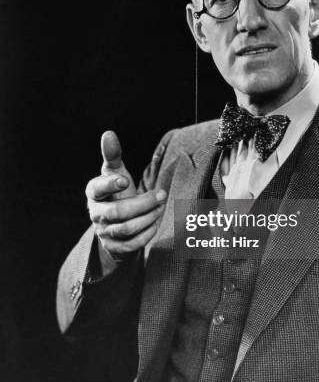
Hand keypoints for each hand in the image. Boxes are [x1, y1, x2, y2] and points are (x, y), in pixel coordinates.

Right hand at [86, 131, 166, 269]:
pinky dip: (148, 232)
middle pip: (118, 212)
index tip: (125, 179)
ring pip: (127, 229)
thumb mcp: (116, 173)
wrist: (118, 224)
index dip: (110, 184)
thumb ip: (113, 155)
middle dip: (143, 203)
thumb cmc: (118, 192)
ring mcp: (103, 233)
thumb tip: (108, 133)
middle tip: (162, 194)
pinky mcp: (115, 248)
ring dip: (149, 217)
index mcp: (94, 192)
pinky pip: (134, 244)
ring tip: (161, 206)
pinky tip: (155, 221)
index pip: (97, 189)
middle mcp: (95, 214)